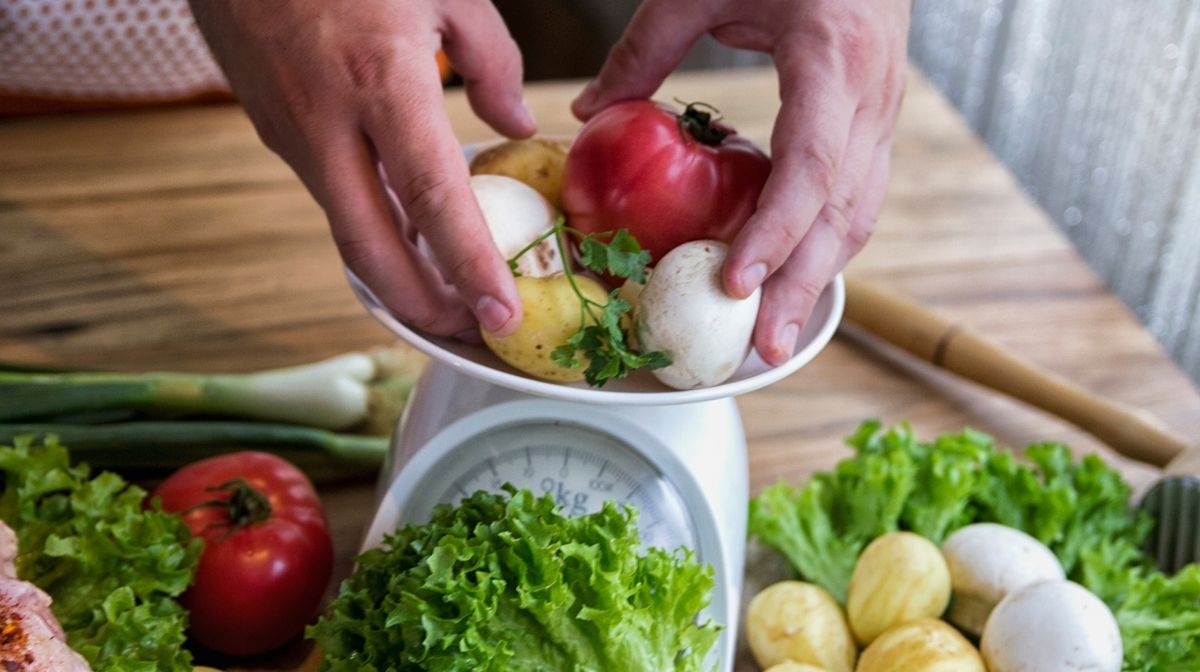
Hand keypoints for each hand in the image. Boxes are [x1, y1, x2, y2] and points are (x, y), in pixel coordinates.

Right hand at [189, 0, 533, 337]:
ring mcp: (290, 131)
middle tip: (471, 333)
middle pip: (371, 249)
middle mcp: (327, 122)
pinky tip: (405, 233)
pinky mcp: (273, 130)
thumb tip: (514, 124)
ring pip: (346, 228)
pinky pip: (330, 195)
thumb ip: (491, 61)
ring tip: (447, 296)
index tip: (501, 314)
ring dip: (394, 275)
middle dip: (422, 306)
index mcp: (380, 81)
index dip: (468, 265)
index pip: (432, 199)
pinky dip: (370, 228)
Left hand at [574, 0, 909, 364]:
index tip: (735, 283)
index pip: (812, 165)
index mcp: (832, 60)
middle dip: (802, 286)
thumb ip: (646, 46)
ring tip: (775, 339)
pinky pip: (855, 200)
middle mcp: (871, 98)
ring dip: (817, 282)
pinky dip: (822, 248)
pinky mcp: (873, 129)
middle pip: (844, 212)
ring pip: (858, 217)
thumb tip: (587, 109)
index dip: (777, 231)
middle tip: (762, 348)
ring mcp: (882, 117)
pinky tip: (790, 283)